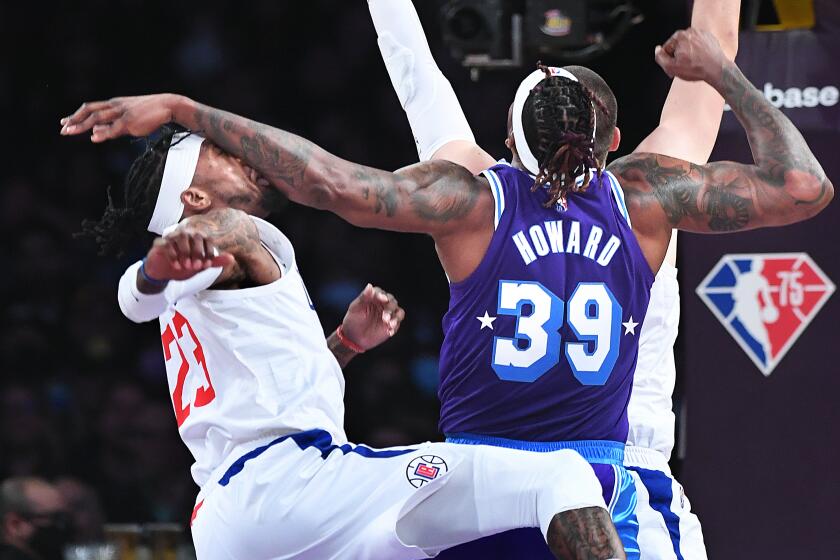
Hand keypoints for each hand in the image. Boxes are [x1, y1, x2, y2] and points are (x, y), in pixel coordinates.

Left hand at [59, 94, 182, 141]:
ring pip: (97, 117)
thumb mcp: (129, 117)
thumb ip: (113, 125)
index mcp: (114, 104)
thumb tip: (96, 133)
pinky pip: (114, 127)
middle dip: (74, 119)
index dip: (76, 115)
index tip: (65, 121)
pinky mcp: (131, 121)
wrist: (168, 106)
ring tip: (69, 131)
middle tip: (63, 128)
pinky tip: (94, 137)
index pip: (91, 107)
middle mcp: (115, 106)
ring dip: (82, 125)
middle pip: (89, 110)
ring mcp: (122, 112)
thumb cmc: (150, 112)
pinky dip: (103, 132)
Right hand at [144, 227, 234, 281]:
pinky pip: (167, 244)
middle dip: (198, 252)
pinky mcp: (160, 243)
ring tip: (187, 267)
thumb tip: (232, 259)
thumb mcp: (201, 266)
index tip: (207, 265)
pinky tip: (177, 267)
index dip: (209, 252)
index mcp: (197, 239)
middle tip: (197, 267)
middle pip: (195, 236)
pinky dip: (173, 256)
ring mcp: (173, 237)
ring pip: (181, 237)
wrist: (164, 272)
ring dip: (185, 252)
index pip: (207, 240)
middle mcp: (186, 235)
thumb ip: (215, 261)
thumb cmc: (184, 265)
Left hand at [340, 284, 404, 350]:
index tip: (383, 299)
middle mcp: (384, 304)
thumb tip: (370, 286)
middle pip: (392, 301)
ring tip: (389, 324)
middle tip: (384, 317)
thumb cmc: (354, 320)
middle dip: (390, 308)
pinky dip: (395, 325)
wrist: (354, 337)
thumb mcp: (355, 308)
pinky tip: (389, 331)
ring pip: (398, 311)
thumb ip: (363, 297)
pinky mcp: (392, 324)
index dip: (381, 295)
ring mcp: (389, 314)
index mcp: (374, 297)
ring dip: (395, 317)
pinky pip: (398, 322)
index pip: (380, 292)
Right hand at [655, 28, 728, 86]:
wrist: (717, 69)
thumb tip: (657, 50)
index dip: (668, 60)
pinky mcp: (710, 38)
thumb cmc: (695, 69)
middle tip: (682, 68)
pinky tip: (700, 61)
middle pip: (678, 46)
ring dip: (688, 55)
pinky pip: (699, 45)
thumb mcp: (671, 67)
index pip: (667, 48)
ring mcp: (702, 34)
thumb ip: (660, 57)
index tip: (673, 68)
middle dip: (678, 57)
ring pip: (688, 46)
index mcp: (680, 36)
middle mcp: (691, 31)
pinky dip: (698, 52)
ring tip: (692, 65)